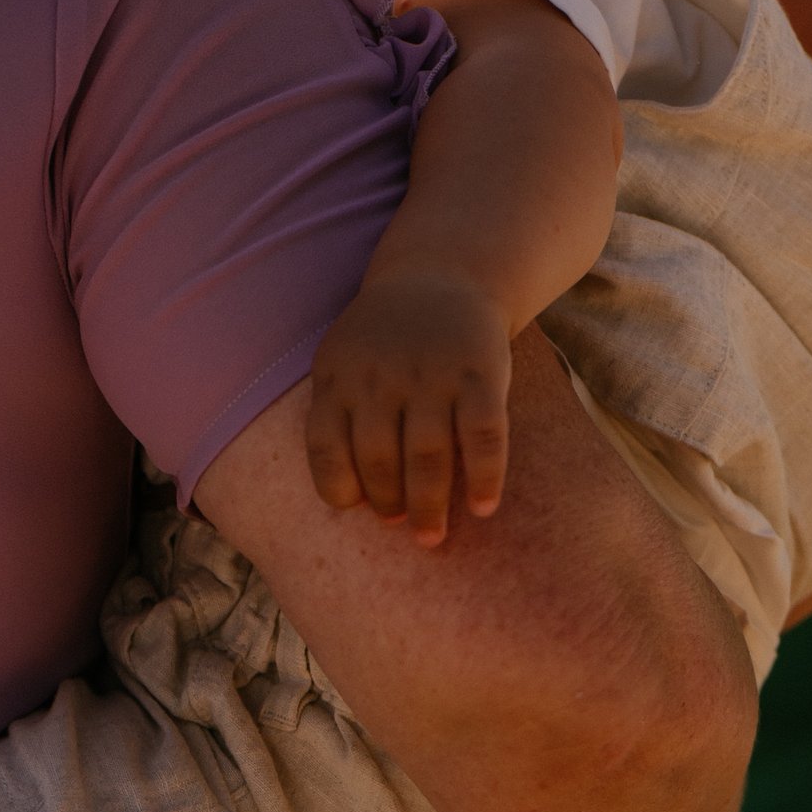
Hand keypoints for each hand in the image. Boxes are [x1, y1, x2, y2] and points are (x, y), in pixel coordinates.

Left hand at [306, 267, 514, 545]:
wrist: (442, 275)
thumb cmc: (385, 339)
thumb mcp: (343, 361)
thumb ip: (338, 417)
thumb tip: (350, 500)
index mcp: (339, 376)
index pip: (325, 447)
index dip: (339, 487)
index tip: (357, 509)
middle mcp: (382, 377)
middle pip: (378, 460)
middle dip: (388, 504)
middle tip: (402, 526)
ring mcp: (432, 374)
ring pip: (428, 456)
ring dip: (429, 505)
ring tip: (431, 537)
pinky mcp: (480, 372)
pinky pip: (483, 436)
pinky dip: (485, 477)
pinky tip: (484, 507)